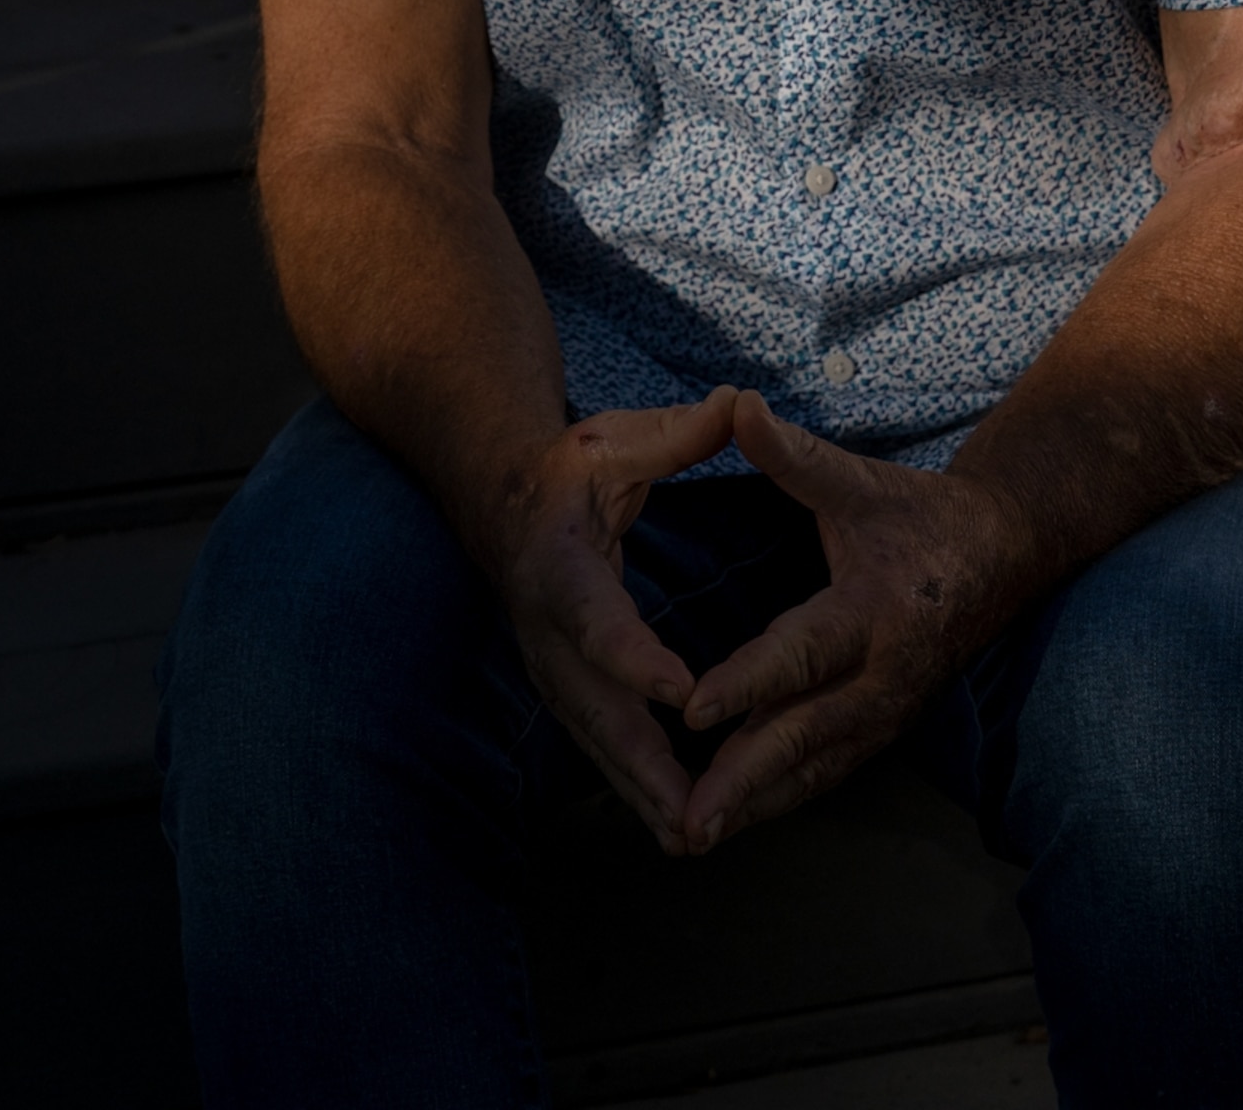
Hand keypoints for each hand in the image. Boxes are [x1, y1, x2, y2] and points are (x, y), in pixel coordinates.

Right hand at [495, 388, 737, 854]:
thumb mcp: (618, 438)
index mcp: (560, 568)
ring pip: (596, 741)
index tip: (685, 696)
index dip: (637, 661)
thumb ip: (681, 432)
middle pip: (594, 710)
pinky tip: (679, 826)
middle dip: (642, 767)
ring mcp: (550, 668)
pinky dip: (635, 787)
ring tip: (695, 840)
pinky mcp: (564, 688)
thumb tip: (739, 401)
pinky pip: (599, 744)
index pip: (599, 623)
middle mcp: (547, 632)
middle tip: (693, 819)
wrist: (503, 500)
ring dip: (642, 794)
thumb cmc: (569, 468)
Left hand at [677, 389, 1042, 852]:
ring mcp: (886, 711)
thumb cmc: (920, 514)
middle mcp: (881, 675)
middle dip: (742, 781)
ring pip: (813, 768)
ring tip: (694, 838)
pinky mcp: (884, 727)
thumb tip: (736, 404)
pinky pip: (827, 770)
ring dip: (755, 805)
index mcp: (870, 611)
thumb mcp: (858, 480)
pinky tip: (735, 817)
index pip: (799, 655)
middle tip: (686, 821)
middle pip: (803, 735)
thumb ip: (792, 454)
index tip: (692, 713)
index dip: (746, 685)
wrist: (1004, 553)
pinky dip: (780, 797)